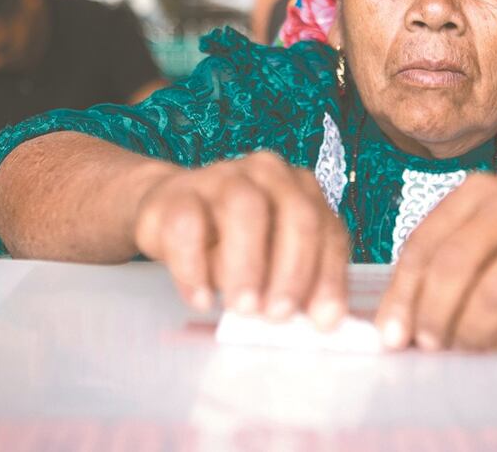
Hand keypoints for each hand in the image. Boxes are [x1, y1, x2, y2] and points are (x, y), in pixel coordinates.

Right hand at [132, 151, 348, 328]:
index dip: (328, 276)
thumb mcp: (269, 262)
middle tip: (279, 314)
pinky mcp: (177, 194)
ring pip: (243, 209)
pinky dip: (195, 267)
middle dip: (293, 269)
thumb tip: (314, 321)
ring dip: (247, 263)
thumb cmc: (230, 241)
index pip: (327, 230)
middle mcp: (268, 174)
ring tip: (243, 307)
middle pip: (295, 213)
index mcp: (301, 189)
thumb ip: (293, 285)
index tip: (322, 320)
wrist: (168, 210)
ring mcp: (222, 177)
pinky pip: (187, 224)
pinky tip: (201, 298)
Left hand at [375, 173, 496, 350]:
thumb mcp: (477, 236)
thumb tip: (392, 328)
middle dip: (434, 314)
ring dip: (470, 331)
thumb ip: (435, 270)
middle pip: (455, 265)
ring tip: (463, 348)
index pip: (424, 244)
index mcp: (476, 192)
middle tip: (429, 345)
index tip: (392, 335)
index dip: (403, 294)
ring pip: (494, 293)